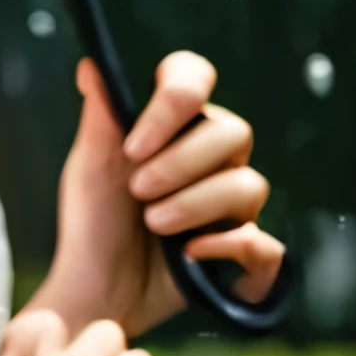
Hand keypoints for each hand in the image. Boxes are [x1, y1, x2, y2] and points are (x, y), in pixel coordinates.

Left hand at [29, 52, 285, 338]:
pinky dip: (230, 247)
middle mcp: (210, 157)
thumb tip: (91, 64)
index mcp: (173, 126)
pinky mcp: (242, 253)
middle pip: (234, 131)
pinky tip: (191, 254)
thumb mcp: (90, 166)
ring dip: (197, 205)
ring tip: (154, 224)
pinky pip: (265, 243)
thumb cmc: (93, 222)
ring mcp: (231, 205)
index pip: (194, 77)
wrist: (98, 291)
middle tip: (138, 191)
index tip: (134, 144)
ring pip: (251, 185)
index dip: (175, 101)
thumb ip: (101, 115)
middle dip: (182, 163)